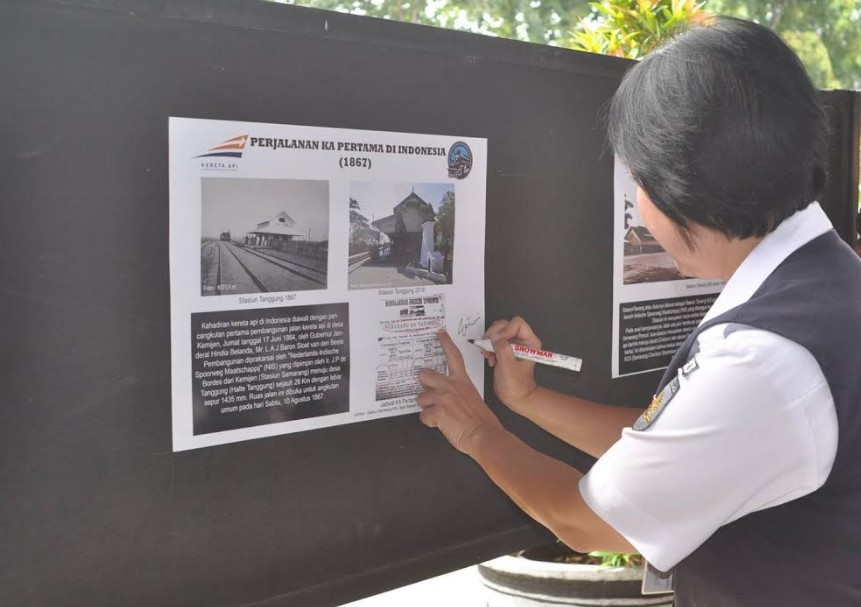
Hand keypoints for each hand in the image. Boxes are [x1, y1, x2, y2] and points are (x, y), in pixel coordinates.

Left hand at [417, 329, 502, 454]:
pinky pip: (423, 416)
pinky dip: (430, 422)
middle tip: (431, 394)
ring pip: (421, 399)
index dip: (445, 342)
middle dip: (424, 384)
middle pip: (424, 374)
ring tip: (441, 415)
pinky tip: (441, 424)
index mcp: (462, 381)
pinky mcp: (436, 412)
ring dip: (427, 408)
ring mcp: (442, 398)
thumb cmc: (481, 420)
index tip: (440, 333)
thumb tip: (446, 395)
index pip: (453, 356)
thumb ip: (458, 392)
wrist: (483, 434)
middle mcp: (450, 386)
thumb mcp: (472, 397)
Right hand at [481, 317, 539, 412]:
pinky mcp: (504, 348)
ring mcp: (512, 344)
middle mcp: (522, 341)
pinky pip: (493, 340)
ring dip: (489, 341)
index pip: (517, 324)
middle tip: (488, 345)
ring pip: (497, 331)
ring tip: (488, 353)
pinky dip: (488, 347)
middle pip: (505, 325)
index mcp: (529, 342)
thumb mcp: (509, 367)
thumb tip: (495, 336)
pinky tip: (490, 358)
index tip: (497, 341)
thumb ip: (502, 349)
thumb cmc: (517, 386)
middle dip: (494, 334)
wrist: (515, 396)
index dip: (505, 330)